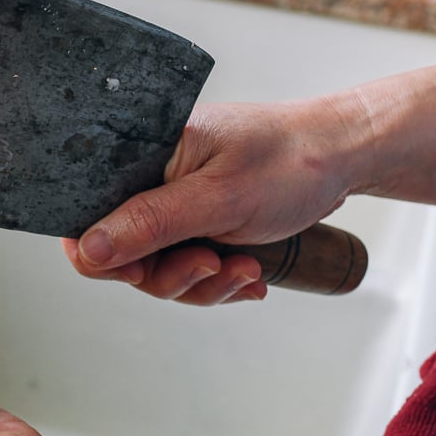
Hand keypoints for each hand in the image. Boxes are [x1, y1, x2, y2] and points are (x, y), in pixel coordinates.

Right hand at [64, 98, 359, 303]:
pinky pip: (187, 267)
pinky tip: (248, 274)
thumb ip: (149, 223)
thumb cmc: (292, 160)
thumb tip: (89, 249)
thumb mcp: (218, 198)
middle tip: (212, 266)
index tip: (142, 271)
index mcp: (143, 153)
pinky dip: (217, 281)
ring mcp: (174, 202)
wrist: (346, 157)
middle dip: (170, 274)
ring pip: (158, 268)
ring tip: (244, 269)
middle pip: (123, 252)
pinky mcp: (197, 222)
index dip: (106, 253)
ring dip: (201, 282)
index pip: (88, 213)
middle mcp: (151, 177)